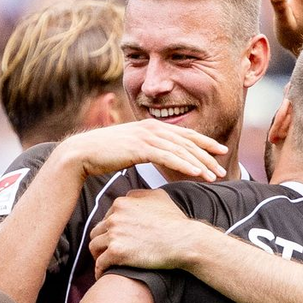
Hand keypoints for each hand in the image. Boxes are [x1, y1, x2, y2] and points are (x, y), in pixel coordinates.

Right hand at [59, 120, 226, 182]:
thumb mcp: (127, 149)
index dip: (204, 143)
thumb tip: (149, 156)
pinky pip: (169, 157)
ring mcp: (147, 136)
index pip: (184, 134)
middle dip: (208, 155)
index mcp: (151, 126)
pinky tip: (197, 174)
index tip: (219, 151)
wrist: (81, 154)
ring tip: (214, 176)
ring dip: (201, 163)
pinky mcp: (141, 148)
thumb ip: (142, 149)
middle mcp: (152, 128)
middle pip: (188, 142)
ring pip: (182, 150)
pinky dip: (185, 165)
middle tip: (222, 168)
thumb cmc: (101, 155)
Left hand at [89, 190, 193, 276]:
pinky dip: (100, 270)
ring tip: (105, 264)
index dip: (108, 230)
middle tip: (106, 253)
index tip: (114, 239)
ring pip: (94, 247)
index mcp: (122, 203)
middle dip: (101, 243)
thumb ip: (140, 195)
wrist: (184, 241)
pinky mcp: (116, 252)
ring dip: (98, 256)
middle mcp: (115, 217)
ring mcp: (114, 234)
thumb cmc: (175, 221)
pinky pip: (99, 263)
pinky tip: (103, 275)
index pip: (106, 218)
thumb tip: (130, 197)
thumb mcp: (159, 197)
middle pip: (97, 232)